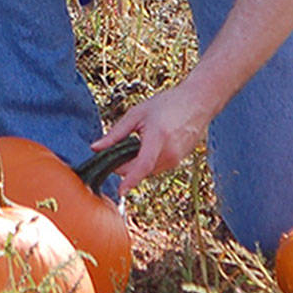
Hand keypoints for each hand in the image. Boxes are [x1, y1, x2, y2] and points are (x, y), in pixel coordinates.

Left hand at [90, 83, 215, 193]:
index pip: (142, 166)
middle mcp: (169, 152)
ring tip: (142, 139)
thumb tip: (95, 148)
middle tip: (119, 149)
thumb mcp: (137, 114)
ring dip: (138, 162)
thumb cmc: (166, 104)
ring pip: (148, 170)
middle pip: (141, 170)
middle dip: (126, 165)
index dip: (129, 180)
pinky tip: (152, 142)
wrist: (197, 102)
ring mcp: (177, 158)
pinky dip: (149, 160)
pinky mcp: (180, 161)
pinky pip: (158, 167)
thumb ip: (116, 133)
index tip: (120, 191)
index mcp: (158, 137)